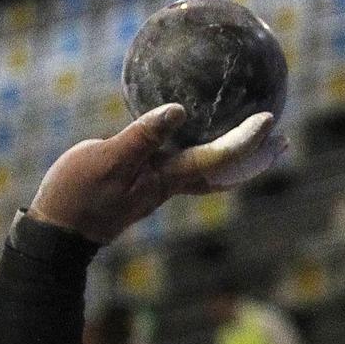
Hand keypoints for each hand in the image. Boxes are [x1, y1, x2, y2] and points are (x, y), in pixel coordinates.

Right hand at [28, 103, 286, 243]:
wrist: (60, 232)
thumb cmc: (77, 193)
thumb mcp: (105, 158)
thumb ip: (142, 136)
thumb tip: (178, 111)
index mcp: (168, 177)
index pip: (218, 159)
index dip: (246, 140)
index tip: (269, 120)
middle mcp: (174, 185)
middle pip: (228, 174)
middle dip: (258, 157)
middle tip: (284, 139)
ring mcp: (163, 188)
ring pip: (215, 176)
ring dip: (241, 160)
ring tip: (263, 146)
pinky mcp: (150, 187)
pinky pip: (194, 171)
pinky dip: (213, 159)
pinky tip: (206, 146)